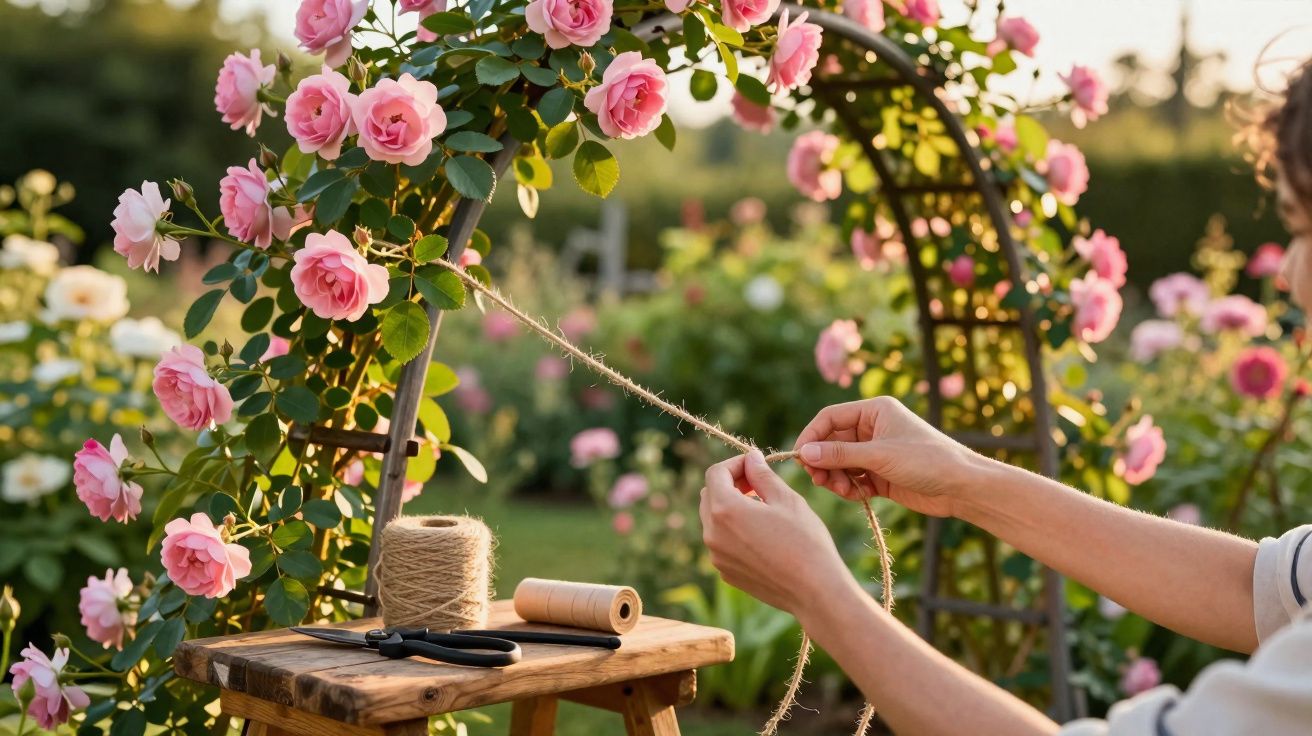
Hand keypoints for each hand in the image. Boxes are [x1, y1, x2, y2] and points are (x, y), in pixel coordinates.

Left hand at [700, 451, 855, 616]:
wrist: (815, 591)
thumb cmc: (806, 541)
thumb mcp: (786, 499)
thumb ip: (762, 475)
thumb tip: (751, 458)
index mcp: (725, 510)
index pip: (715, 473)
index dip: (735, 464)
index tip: (755, 464)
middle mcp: (712, 534)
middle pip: (709, 495)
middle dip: (730, 484)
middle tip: (757, 484)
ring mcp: (717, 556)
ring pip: (713, 520)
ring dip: (731, 507)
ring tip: (762, 509)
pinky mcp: (726, 572)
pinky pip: (722, 542)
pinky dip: (734, 531)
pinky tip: (762, 535)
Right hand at [792, 396, 984, 517]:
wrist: (962, 488)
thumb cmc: (926, 461)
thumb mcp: (879, 456)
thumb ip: (839, 454)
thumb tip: (803, 453)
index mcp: (874, 410)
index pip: (830, 418)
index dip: (811, 436)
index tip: (799, 458)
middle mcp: (873, 428)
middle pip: (831, 442)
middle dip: (824, 462)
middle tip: (820, 481)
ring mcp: (876, 452)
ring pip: (840, 463)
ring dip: (836, 478)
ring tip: (843, 491)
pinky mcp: (881, 474)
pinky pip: (853, 478)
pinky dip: (849, 487)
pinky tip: (856, 495)